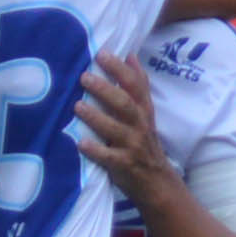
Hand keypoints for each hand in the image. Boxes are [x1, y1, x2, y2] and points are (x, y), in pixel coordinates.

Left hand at [74, 53, 172, 203]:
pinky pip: (110, 157)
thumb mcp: (145, 113)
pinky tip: (81, 143)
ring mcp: (133, 146)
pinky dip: (96, 150)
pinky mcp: (125, 165)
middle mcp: (140, 125)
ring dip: (96, 117)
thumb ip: (137, 86)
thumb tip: (130, 55)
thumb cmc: (144, 141)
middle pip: (125, 104)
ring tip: (77, 106)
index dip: (119, 69)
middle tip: (85, 77)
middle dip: (105, 89)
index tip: (102, 54)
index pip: (135, 85)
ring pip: (116, 129)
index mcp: (143, 110)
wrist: (158, 181)